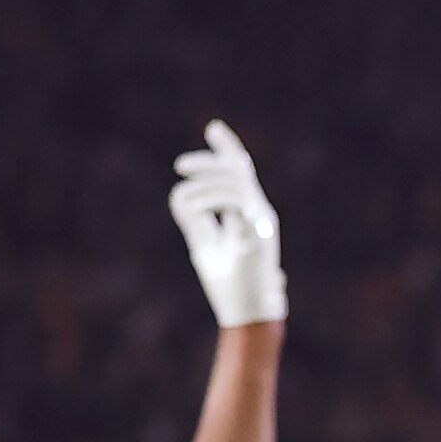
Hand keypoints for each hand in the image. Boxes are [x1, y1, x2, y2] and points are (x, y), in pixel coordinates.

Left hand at [170, 121, 286, 327]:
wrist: (247, 314)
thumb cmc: (228, 284)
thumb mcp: (204, 245)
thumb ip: (194, 219)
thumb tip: (178, 194)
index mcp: (247, 213)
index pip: (240, 172)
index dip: (228, 148)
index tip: (213, 128)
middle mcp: (258, 212)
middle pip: (238, 169)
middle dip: (210, 160)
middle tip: (181, 166)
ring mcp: (261, 221)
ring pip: (235, 181)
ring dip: (204, 184)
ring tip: (184, 194)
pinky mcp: (259, 232)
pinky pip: (235, 201)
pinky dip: (211, 199)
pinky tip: (193, 206)